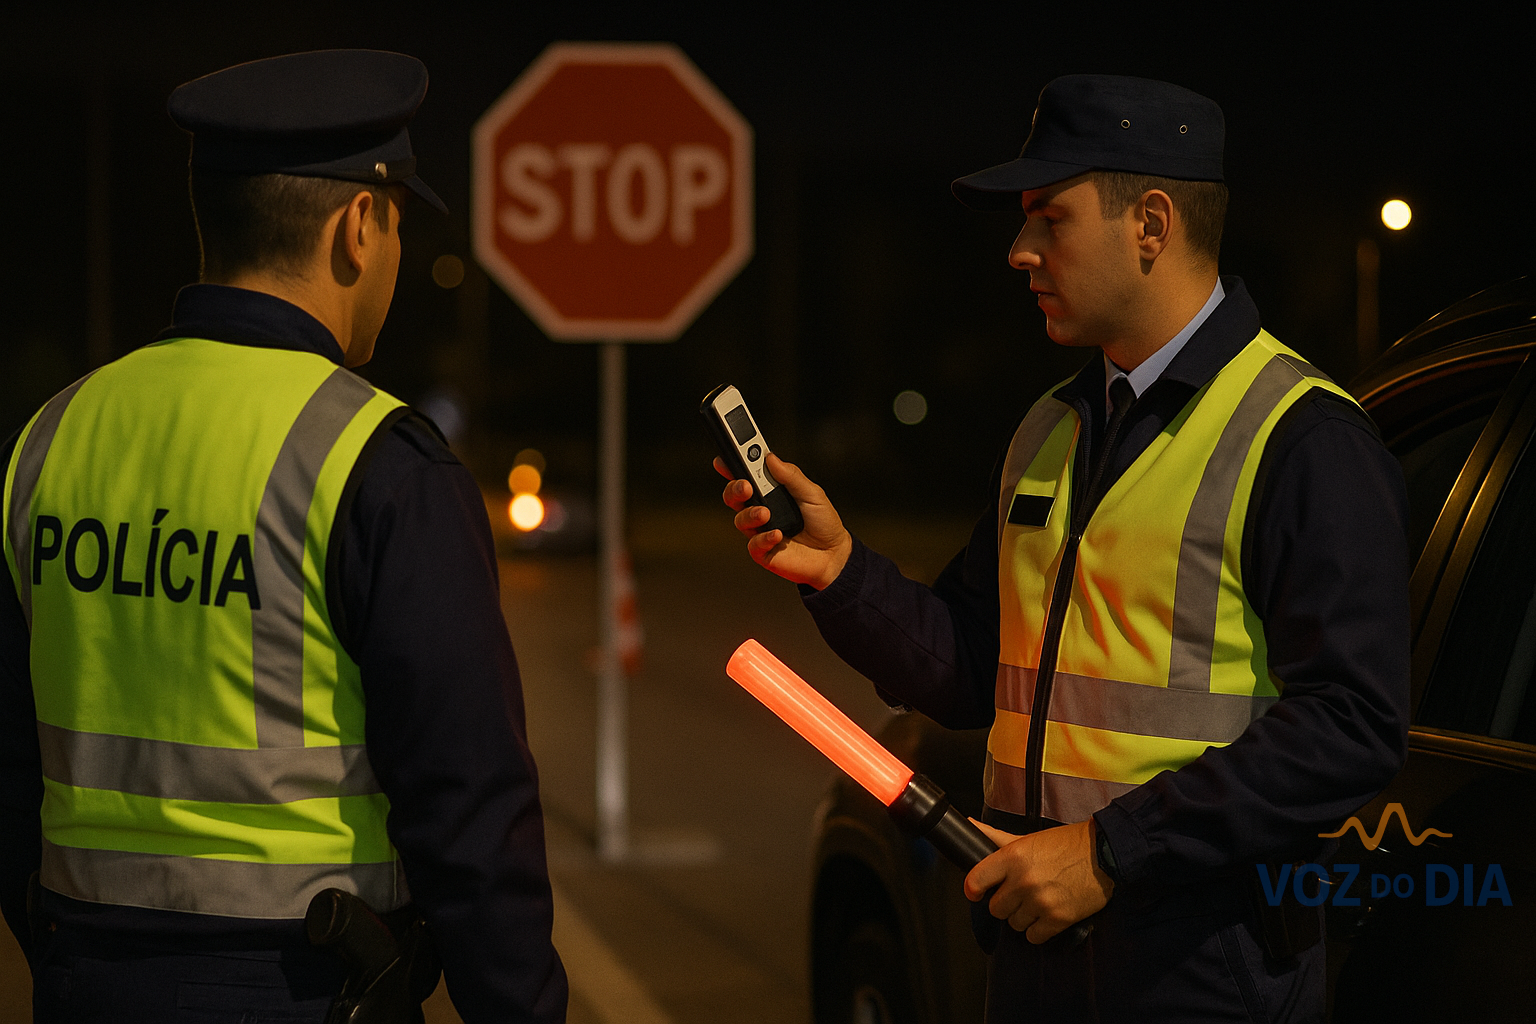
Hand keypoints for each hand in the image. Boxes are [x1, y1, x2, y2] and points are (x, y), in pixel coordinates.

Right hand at [715, 453, 852, 589]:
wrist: (834, 554)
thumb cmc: (822, 522)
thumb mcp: (812, 493)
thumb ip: (791, 476)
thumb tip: (770, 457)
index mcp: (770, 491)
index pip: (747, 475)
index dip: (733, 465)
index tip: (725, 457)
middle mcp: (761, 509)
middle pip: (734, 496)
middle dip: (734, 488)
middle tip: (745, 486)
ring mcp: (760, 530)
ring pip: (740, 519)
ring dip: (750, 514)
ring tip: (765, 513)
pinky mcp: (763, 551)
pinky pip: (753, 544)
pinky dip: (763, 538)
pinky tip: (777, 534)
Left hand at [963, 818, 1112, 943]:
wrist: (1104, 853)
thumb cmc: (1066, 844)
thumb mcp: (1028, 838)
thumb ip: (996, 837)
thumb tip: (971, 826)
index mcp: (1013, 857)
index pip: (976, 880)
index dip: (974, 889)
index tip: (978, 893)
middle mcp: (1023, 881)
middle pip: (996, 908)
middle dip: (1006, 903)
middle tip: (1020, 894)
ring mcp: (1040, 901)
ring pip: (1014, 924)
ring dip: (1023, 917)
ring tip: (1037, 903)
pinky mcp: (1057, 919)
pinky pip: (1034, 937)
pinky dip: (1039, 931)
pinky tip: (1046, 917)